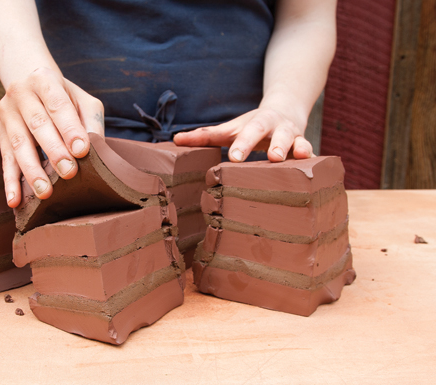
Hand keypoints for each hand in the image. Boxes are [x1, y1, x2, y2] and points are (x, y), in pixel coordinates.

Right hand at [0, 67, 104, 206]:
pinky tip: (14, 200)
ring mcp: (7, 114)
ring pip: (18, 144)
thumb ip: (91, 120)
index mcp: (44, 80)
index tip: (82, 151)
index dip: (69, 128)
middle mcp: (21, 94)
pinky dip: (10, 182)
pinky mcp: (0, 134)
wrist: (30, 84)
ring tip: (45, 192)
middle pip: (37, 124)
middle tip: (68, 173)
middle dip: (53, 151)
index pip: (58, 105)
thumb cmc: (64, 97)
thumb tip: (96, 147)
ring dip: (32, 170)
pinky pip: (5, 160)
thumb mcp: (83, 100)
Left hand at [173, 107, 312, 161]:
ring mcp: (293, 135)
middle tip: (264, 157)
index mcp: (254, 123)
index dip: (240, 144)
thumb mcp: (231, 128)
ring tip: (293, 157)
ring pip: (295, 139)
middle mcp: (274, 127)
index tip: (233, 158)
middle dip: (266, 143)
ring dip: (294, 147)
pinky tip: (315, 168)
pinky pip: (312, 151)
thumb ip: (206, 135)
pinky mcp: (306, 146)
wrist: (287, 109)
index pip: (243, 133)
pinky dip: (314, 159)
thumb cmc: (252, 126)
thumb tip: (175, 140)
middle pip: (268, 133)